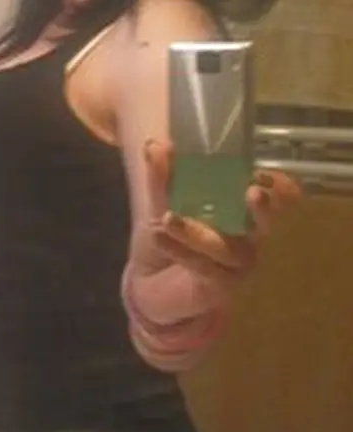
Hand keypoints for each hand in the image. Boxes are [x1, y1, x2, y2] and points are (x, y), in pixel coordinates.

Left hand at [131, 138, 301, 285]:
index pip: (275, 196)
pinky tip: (160, 236)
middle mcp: (251, 237)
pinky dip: (180, 250)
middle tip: (254, 192)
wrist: (153, 278)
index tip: (263, 172)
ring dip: (196, 232)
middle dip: (264, 209)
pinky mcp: (222, 287)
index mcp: (244, 210)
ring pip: (225, 247)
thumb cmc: (173, 233)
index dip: (278, 186)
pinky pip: (204, 267)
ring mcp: (239, 264)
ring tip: (169, 218)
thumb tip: (154, 144)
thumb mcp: (165, 201)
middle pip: (266, 224)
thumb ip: (162, 176)